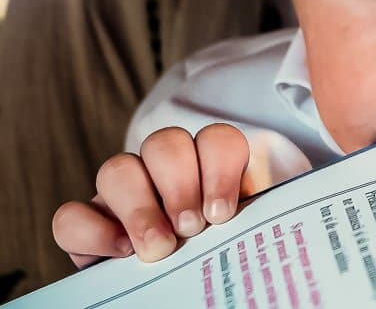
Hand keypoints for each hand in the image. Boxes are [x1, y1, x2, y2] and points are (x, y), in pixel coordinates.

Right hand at [52, 124, 249, 265]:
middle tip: (191, 229)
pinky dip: (92, 231)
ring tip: (159, 246)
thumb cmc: (226, 249)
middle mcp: (164, 169)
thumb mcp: (245, 231)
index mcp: (210, 164)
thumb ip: (251, 220)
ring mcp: (124, 193)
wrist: (192, 283)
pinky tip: (120, 252)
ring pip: (117, 168)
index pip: (216, 140)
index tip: (221, 213)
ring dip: (139, 206)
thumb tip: (256, 226)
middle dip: (178, 185)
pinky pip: (71, 215)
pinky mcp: (90, 224)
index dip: (218, 168)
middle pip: (164, 144)